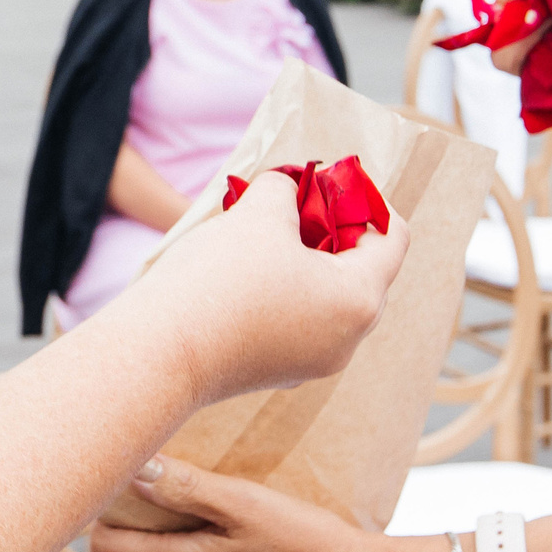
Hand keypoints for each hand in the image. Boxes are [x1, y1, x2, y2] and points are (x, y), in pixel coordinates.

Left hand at [88, 457, 454, 551]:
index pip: (105, 548)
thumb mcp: (243, 502)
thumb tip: (132, 470)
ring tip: (227, 506)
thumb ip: (183, 487)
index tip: (121, 481)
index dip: (104, 513)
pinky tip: (252, 538)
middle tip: (186, 481)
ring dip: (190, 535)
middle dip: (153, 517)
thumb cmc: (305, 539)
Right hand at [108, 169, 407, 407]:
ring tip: (261, 230)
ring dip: (302, 258)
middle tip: (292, 200)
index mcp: (360, 299)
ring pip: (324, 295)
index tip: (328, 179)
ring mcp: (312, 361)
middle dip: (329, 227)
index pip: (393, 237)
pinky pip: (296, 320)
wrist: (158, 354)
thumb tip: (288, 191)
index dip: (365, 198)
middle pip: (360, 268)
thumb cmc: (220, 279)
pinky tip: (242, 270)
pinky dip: (282, 289)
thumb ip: (286, 189)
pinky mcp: (276, 372)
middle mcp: (347, 338)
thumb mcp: (260, 213)